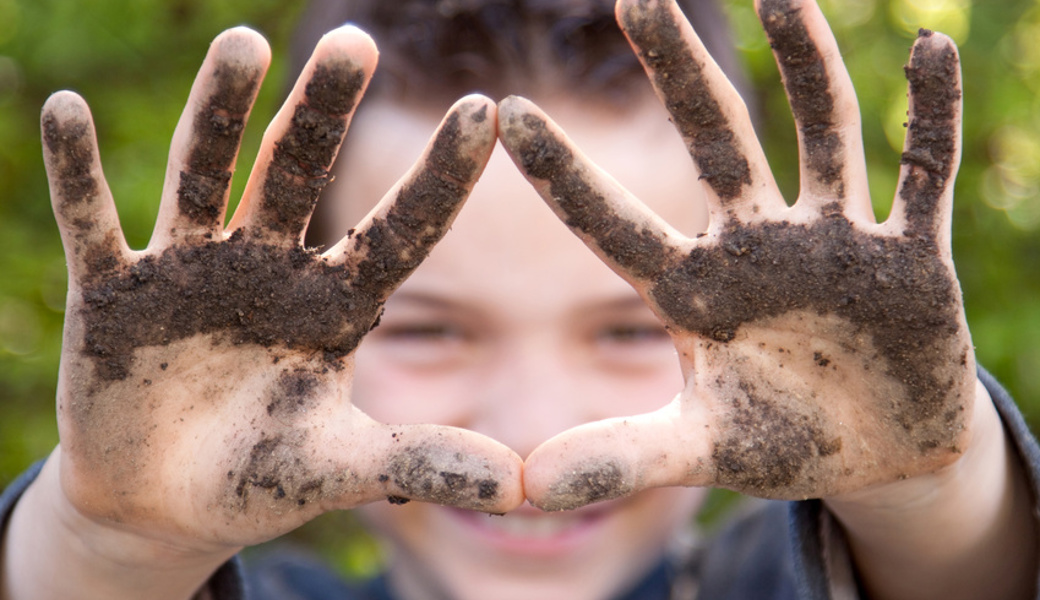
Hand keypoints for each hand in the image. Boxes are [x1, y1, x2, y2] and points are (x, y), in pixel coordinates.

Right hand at [40, 26, 522, 552]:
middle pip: (299, 171)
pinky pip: (92, 223)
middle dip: (322, 110)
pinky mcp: (115, 292)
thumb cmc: (264, 476)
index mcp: (335, 303)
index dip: (439, 176)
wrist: (166, 504)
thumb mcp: (343, 468)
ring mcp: (191, 269)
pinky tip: (66, 112)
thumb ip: (421, 463)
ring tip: (242, 44)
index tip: (485, 110)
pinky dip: (79, 174)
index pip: (398, 229)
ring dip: (218, 112)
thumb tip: (522, 488)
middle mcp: (270, 267)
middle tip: (355, 42)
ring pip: (206, 174)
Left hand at [500, 0, 972, 508]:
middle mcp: (757, 249)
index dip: (563, 177)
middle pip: (712, 143)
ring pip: (818, 133)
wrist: (879, 452)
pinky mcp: (908, 255)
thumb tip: (523, 488)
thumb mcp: (699, 453)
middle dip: (679, 74)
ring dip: (806, 64)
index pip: (615, 224)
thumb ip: (619, 458)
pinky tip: (929, 49)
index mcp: (695, 294)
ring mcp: (834, 242)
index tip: (505, 114)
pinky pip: (921, 174)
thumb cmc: (780, 440)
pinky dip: (931, 119)